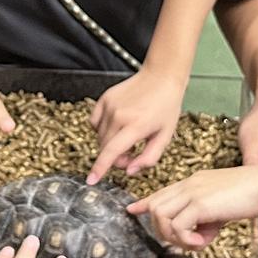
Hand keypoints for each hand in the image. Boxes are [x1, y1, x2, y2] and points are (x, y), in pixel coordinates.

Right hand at [87, 67, 188, 183]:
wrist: (161, 77)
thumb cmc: (166, 106)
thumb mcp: (165, 136)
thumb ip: (149, 158)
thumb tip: (130, 171)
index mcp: (136, 126)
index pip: (112, 152)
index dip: (100, 168)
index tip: (91, 180)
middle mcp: (119, 115)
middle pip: (105, 148)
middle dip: (116, 158)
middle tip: (131, 155)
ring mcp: (109, 106)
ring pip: (100, 136)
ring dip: (110, 143)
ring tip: (127, 137)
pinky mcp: (104, 99)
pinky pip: (95, 122)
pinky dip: (102, 129)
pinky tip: (116, 126)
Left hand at [126, 163, 257, 248]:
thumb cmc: (252, 194)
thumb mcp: (224, 205)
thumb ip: (208, 217)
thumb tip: (200, 235)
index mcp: (194, 182)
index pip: (162, 192)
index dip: (145, 203)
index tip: (133, 210)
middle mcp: (188, 185)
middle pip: (155, 206)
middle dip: (163, 231)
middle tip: (187, 242)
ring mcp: (192, 193)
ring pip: (161, 216)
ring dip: (175, 237)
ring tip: (197, 243)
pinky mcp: (200, 204)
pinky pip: (178, 226)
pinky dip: (187, 240)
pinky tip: (204, 242)